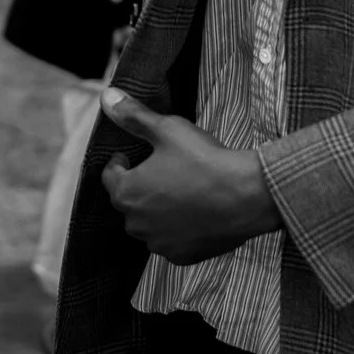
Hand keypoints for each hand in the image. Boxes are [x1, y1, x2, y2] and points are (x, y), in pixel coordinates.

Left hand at [99, 91, 282, 264]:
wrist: (247, 196)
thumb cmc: (204, 161)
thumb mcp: (167, 130)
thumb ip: (134, 117)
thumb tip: (107, 97)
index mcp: (126, 193)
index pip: (110, 175)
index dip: (122, 161)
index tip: (135, 155)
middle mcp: (136, 223)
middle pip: (129, 201)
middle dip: (140, 186)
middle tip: (164, 170)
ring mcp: (159, 243)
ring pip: (149, 223)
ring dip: (158, 210)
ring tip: (182, 190)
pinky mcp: (182, 256)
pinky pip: (171, 241)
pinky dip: (178, 230)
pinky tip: (196, 213)